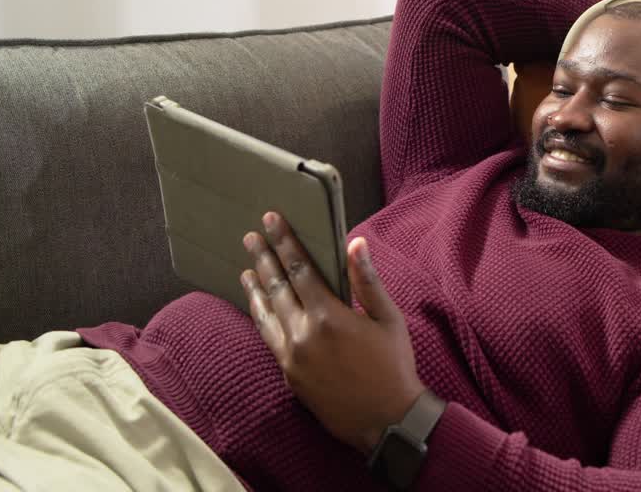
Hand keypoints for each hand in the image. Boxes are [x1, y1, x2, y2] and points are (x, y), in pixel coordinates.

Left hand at [240, 212, 424, 454]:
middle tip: (252, 238)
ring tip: (247, 270)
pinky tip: (260, 309)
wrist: (385, 420)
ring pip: (266, 315)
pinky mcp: (290, 376)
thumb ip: (366, 281)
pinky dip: (262, 318)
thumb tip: (356, 243)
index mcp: (329, 316)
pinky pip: (269, 339)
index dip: (285, 243)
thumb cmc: (393, 366)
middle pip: (277, 288)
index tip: (271, 221)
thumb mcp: (387, 319)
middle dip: (265, 260)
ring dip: (256, 289)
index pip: (299, 270)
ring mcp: (292, 357)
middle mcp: (303, 334)